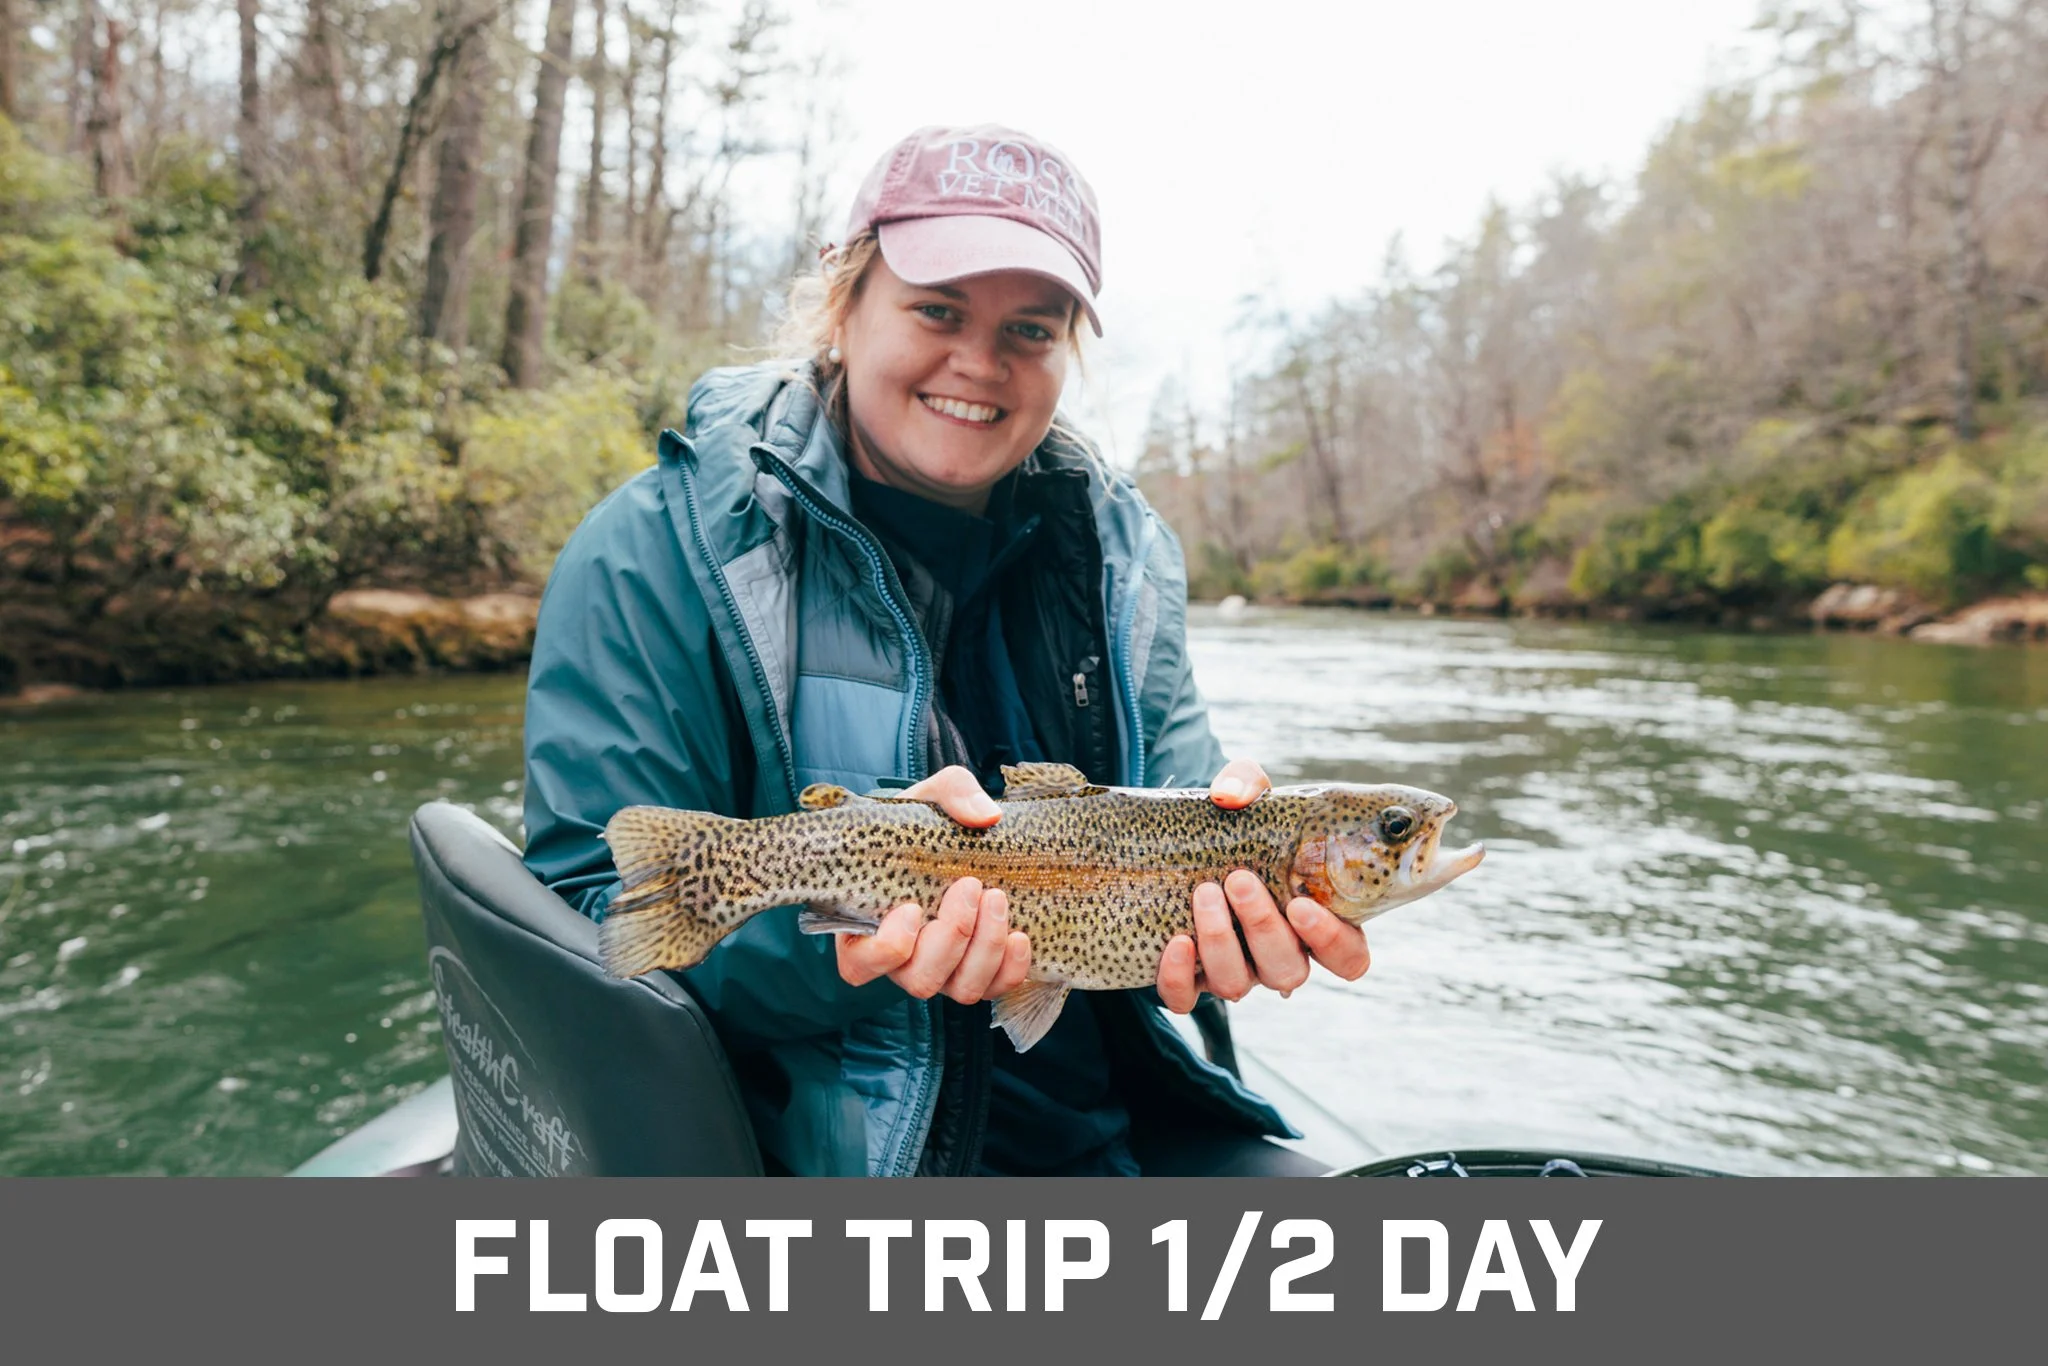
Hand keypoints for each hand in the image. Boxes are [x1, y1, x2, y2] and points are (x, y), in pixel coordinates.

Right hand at [833, 765, 1031, 1003]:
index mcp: (868, 925)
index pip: (860, 964)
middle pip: (919, 979)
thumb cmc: (927, 825)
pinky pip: (995, 989)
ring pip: (959, 990)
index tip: (913, 907)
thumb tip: (987, 817)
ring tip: (997, 898)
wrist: (960, 840)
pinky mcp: (980, 974)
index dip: (887, 948)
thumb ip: (952, 793)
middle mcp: (902, 961)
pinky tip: (1020, 935)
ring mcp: (943, 971)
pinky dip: (1010, 968)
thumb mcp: (931, 797)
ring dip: (984, 949)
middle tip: (970, 885)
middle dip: (951, 936)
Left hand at [1155, 759, 1371, 1012]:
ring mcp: (1235, 973)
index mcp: (1314, 924)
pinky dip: (1178, 977)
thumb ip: (1247, 783)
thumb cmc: (1235, 826)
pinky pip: (1185, 998)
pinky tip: (1175, 942)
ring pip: (1238, 986)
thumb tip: (1229, 795)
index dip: (1331, 941)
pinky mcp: (1188, 980)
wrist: (1179, 844)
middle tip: (1240, 880)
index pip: (1349, 957)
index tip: (1302, 904)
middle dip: (1264, 927)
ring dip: (1221, 942)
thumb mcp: (1248, 797)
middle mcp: (1279, 956)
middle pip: (1289, 970)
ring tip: (1205, 892)